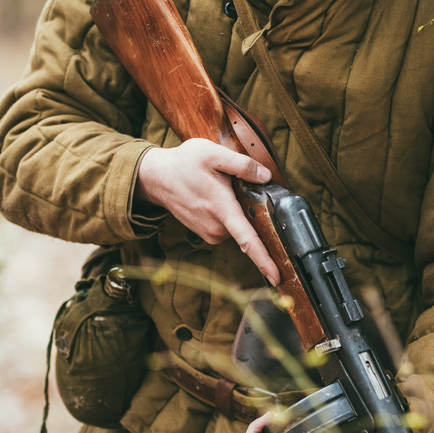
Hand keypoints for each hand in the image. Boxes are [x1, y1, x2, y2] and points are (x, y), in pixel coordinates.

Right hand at [136, 139, 279, 284]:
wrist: (156, 178)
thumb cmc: (183, 165)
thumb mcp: (213, 154)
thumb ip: (242, 165)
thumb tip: (265, 176)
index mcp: (221, 210)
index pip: (248, 241)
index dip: (265, 260)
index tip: (277, 278)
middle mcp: (216, 228)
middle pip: (248, 225)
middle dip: (248, 208)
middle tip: (229, 184)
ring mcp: (209, 233)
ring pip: (237, 224)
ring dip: (234, 209)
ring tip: (216, 189)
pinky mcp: (206, 233)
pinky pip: (227, 225)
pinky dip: (226, 213)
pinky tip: (212, 197)